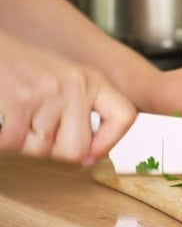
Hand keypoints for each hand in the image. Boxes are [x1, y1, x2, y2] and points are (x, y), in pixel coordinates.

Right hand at [0, 31, 135, 164]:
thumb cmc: (24, 69)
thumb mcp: (66, 83)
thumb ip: (83, 113)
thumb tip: (89, 157)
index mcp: (92, 80)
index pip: (125, 116)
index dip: (109, 142)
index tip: (92, 153)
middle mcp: (75, 85)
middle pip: (77, 150)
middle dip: (54, 149)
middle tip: (38, 128)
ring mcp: (48, 92)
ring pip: (42, 151)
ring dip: (25, 142)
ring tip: (19, 115)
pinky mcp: (19, 100)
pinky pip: (14, 144)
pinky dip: (5, 140)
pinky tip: (6, 118)